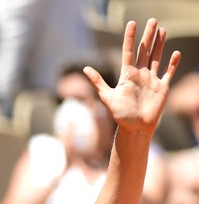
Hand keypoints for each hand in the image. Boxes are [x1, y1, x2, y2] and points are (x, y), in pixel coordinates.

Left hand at [84, 18, 180, 137]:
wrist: (135, 128)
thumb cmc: (120, 115)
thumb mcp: (107, 97)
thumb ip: (98, 82)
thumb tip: (85, 68)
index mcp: (127, 75)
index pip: (128, 51)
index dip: (130, 38)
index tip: (132, 23)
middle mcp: (140, 74)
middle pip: (145, 51)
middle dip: (149, 36)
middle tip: (153, 20)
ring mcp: (152, 80)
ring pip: (157, 58)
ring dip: (160, 44)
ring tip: (163, 30)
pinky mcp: (162, 88)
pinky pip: (168, 73)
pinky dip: (172, 63)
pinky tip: (175, 53)